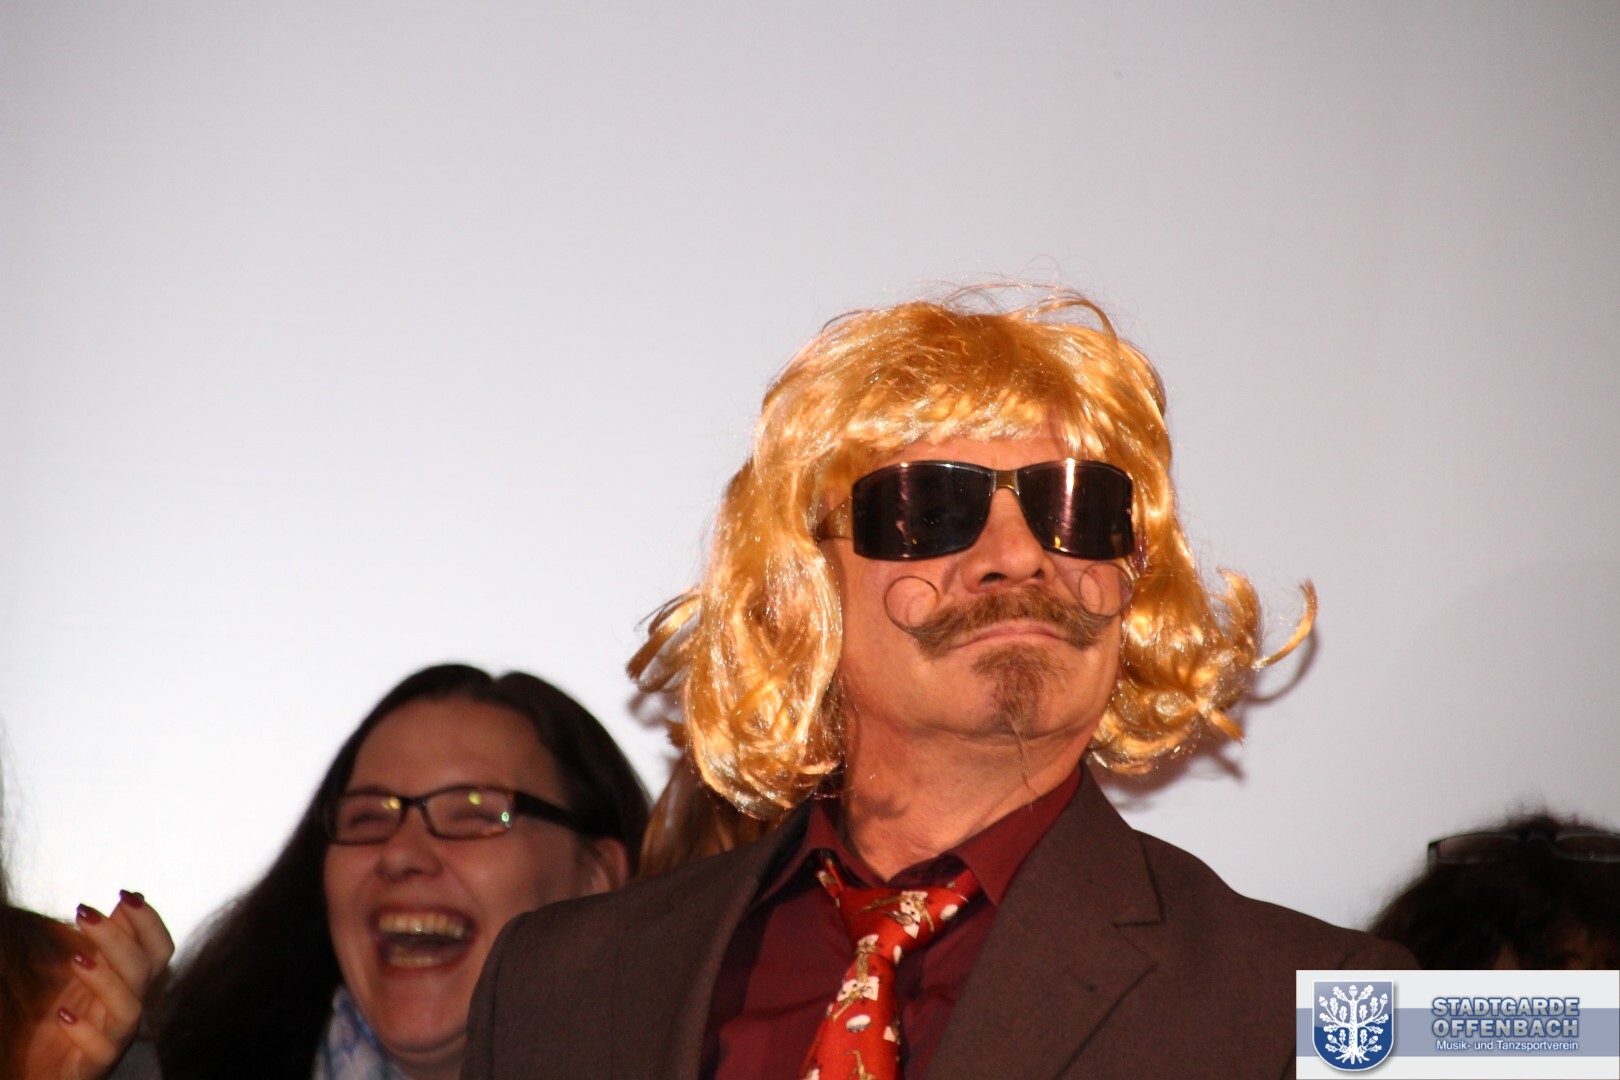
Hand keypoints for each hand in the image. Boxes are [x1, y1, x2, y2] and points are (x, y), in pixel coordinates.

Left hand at [22, 890, 173, 1079]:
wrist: (46, 1068)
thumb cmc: (68, 1015)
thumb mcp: (86, 969)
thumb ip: (110, 938)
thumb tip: (130, 897)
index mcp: (135, 982)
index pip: (159, 947)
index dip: (149, 920)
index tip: (124, 894)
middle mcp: (132, 1006)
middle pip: (144, 970)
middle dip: (118, 938)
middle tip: (83, 913)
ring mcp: (115, 1036)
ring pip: (129, 1008)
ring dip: (106, 981)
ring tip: (76, 960)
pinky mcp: (94, 1064)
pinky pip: (101, 1050)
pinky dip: (84, 1031)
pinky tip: (62, 1016)